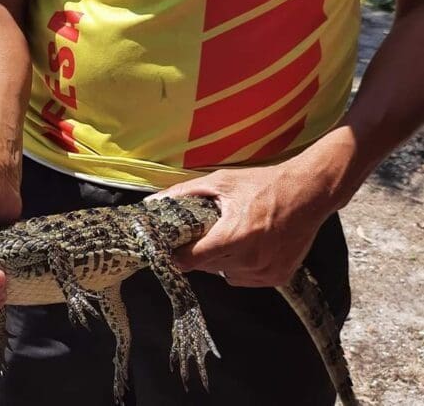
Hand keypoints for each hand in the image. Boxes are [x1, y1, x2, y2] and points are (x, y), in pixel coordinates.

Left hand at [148, 161, 334, 287]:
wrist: (309, 192)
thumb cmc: (263, 184)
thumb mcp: (221, 182)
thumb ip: (184, 194)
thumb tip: (153, 201)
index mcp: (233, 236)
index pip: (190, 260)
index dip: (177, 254)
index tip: (172, 246)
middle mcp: (250, 259)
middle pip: (206, 267)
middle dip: (201, 252)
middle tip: (207, 232)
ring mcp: (265, 272)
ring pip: (225, 274)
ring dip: (221, 260)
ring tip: (232, 235)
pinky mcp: (277, 278)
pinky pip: (244, 279)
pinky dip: (240, 266)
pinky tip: (249, 245)